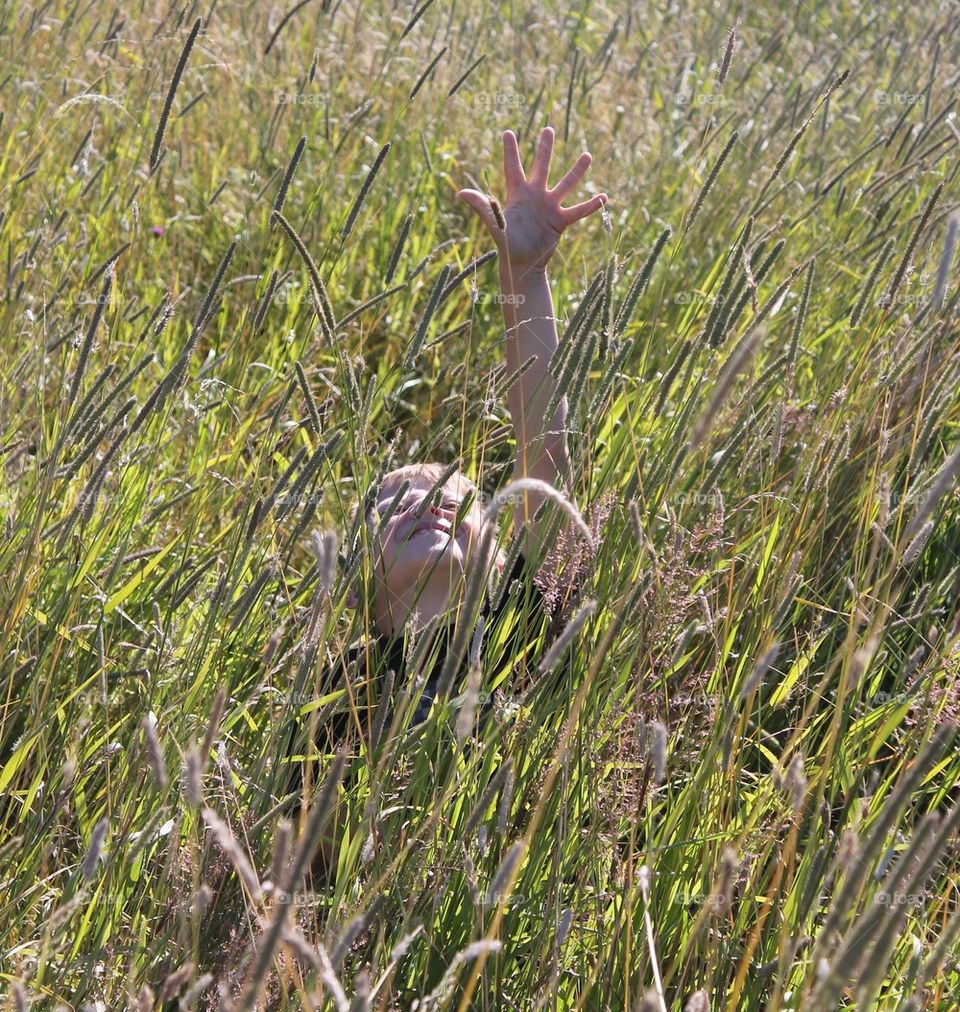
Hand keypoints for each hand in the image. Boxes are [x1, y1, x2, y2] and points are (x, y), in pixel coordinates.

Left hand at [458, 126, 606, 271]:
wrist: (522, 265)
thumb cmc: (506, 245)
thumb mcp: (494, 223)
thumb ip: (482, 205)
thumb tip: (461, 192)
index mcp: (518, 194)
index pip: (513, 167)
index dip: (511, 150)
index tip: (508, 132)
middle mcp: (535, 196)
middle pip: (542, 167)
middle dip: (545, 149)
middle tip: (549, 129)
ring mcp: (549, 207)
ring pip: (566, 184)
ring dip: (577, 171)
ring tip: (587, 155)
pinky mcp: (560, 222)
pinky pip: (578, 211)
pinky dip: (591, 206)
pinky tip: (604, 197)